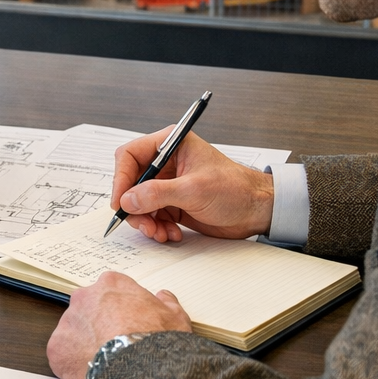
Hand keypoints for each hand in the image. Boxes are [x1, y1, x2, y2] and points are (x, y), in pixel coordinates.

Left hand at [46, 272, 191, 378]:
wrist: (140, 372)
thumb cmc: (156, 342)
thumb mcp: (174, 317)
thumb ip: (166, 302)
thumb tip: (163, 296)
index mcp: (111, 285)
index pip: (110, 291)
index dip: (120, 310)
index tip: (127, 323)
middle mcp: (84, 298)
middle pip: (88, 309)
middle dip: (99, 324)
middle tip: (115, 344)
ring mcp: (68, 322)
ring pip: (74, 332)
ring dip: (85, 344)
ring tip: (105, 362)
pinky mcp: (57, 348)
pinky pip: (63, 355)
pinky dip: (73, 364)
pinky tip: (92, 373)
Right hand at [112, 129, 273, 242]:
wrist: (257, 210)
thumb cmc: (235, 189)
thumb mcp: (195, 190)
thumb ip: (158, 193)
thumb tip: (128, 199)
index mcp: (170, 145)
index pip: (130, 156)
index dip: (121, 179)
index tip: (120, 202)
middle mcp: (166, 163)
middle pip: (131, 183)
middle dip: (134, 207)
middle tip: (143, 224)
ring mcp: (168, 184)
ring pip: (139, 203)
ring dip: (146, 221)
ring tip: (160, 233)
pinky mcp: (173, 203)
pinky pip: (152, 216)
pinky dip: (157, 228)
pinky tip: (171, 234)